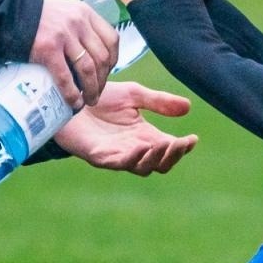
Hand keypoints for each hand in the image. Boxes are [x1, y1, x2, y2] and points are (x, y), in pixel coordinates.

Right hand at [30, 0, 119, 109]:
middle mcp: (78, 22)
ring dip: (92, 89)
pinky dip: (72, 93)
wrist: (6, 12)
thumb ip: (79, 28)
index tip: (106, 74)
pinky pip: (66, 77)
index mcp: (85, 13)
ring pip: (88, 69)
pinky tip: (73, 102)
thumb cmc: (35, 18)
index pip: (111, 39)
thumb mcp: (64, 14)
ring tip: (89, 101)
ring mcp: (64, 35)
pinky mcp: (48, 48)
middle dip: (103, 80)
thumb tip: (89, 57)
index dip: (113, 61)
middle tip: (96, 93)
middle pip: (102, 57)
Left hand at [54, 81, 198, 175]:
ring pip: (142, 167)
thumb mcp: (134, 94)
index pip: (169, 148)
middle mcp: (132, 149)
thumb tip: (188, 107)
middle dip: (173, 156)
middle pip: (159, 163)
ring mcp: (115, 154)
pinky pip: (117, 162)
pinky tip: (141, 147)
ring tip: (164, 145)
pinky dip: (131, 158)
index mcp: (143, 136)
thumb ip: (159, 102)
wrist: (69, 95)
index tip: (193, 138)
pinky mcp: (97, 155)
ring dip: (155, 158)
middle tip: (181, 144)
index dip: (183, 147)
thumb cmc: (98, 97)